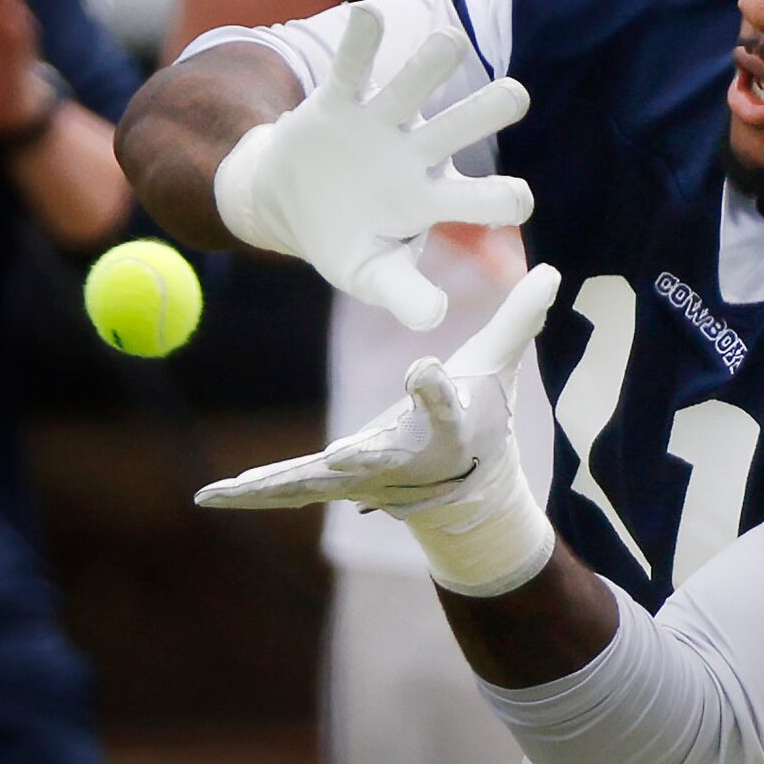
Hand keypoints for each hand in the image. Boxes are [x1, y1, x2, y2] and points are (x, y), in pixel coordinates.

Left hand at [197, 263, 561, 594]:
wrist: (467, 493)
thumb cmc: (482, 416)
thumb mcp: (499, 367)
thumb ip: (518, 317)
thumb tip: (553, 269)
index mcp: (449, 426)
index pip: (446, 403)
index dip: (436, 388)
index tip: (424, 369)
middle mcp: (407, 459)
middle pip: (383, 455)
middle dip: (363, 457)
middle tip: (339, 455)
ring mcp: (367, 479)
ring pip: (321, 482)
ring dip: (278, 484)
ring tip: (230, 487)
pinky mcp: (338, 484)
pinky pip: (291, 488)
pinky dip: (252, 492)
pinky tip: (210, 495)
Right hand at [213, 3, 533, 327]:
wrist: (288, 203)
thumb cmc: (345, 239)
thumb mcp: (370, 274)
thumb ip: (403, 294)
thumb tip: (434, 320)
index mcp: (431, 199)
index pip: (481, 198)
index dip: (501, 198)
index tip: (518, 199)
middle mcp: (416, 153)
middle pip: (458, 128)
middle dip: (487, 111)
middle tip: (518, 96)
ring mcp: (380, 125)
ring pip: (411, 88)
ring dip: (430, 65)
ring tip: (450, 42)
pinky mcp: (339, 104)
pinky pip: (351, 70)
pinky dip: (359, 43)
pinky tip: (369, 15)